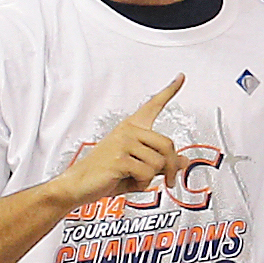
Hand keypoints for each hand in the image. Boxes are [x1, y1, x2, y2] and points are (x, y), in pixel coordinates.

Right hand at [56, 76, 185, 206]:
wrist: (79, 184)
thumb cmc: (106, 174)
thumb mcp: (138, 168)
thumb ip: (161, 163)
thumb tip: (184, 161)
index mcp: (132, 128)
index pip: (153, 105)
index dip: (169, 91)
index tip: (181, 77)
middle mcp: (128, 131)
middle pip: (168, 145)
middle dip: (171, 167)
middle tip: (168, 180)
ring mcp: (123, 142)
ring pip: (159, 162)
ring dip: (152, 178)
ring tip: (134, 178)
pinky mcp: (119, 158)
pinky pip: (147, 173)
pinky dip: (142, 184)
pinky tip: (127, 180)